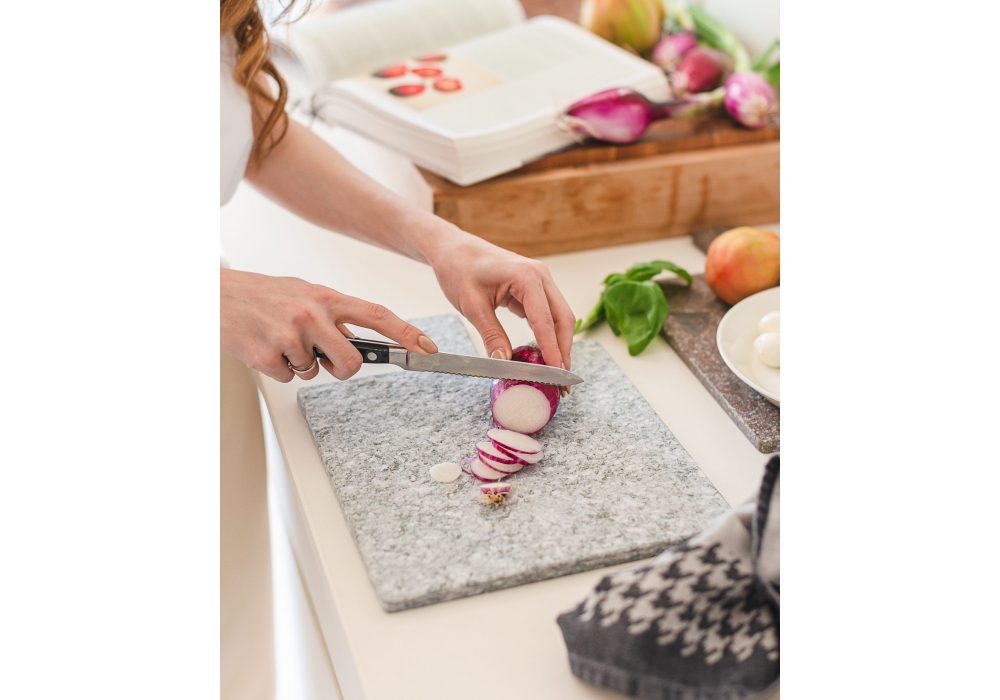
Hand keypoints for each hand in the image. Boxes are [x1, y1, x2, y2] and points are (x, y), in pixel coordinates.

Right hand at [221, 269, 437, 381]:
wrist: (214, 294)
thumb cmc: (261, 295)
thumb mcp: (302, 293)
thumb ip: (332, 314)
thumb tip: (358, 339)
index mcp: (326, 296)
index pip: (377, 314)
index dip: (406, 333)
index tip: (427, 347)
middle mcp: (311, 313)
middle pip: (351, 362)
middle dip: (341, 368)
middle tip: (321, 357)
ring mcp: (289, 333)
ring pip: (314, 373)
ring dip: (299, 364)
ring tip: (278, 340)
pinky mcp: (266, 353)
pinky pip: (287, 376)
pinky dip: (276, 368)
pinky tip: (263, 346)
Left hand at [426, 229, 575, 369]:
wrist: (452, 249)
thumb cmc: (459, 269)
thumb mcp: (472, 306)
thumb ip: (491, 335)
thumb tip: (504, 363)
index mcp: (527, 276)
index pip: (546, 321)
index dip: (553, 351)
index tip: (557, 375)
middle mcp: (540, 276)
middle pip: (563, 319)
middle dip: (563, 351)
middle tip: (562, 382)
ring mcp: (540, 281)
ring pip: (559, 318)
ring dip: (559, 344)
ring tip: (555, 373)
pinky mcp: (534, 288)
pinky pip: (548, 314)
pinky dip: (548, 335)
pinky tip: (544, 355)